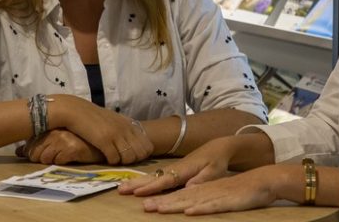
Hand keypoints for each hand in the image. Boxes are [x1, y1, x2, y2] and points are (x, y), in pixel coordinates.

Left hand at [16, 129, 104, 164]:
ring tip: (64, 154)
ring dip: (53, 161)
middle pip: (35, 154)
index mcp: (49, 126)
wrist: (98, 142)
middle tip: (57, 154)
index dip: (34, 153)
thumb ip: (37, 144)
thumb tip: (18, 152)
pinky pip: (58, 162)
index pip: (30, 146)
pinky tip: (71, 156)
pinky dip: (63, 162)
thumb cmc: (75, 140)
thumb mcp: (55, 139)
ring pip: (45, 159)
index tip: (46, 151)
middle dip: (43, 158)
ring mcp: (63, 139)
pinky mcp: (72, 148)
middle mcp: (55, 131)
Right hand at [56, 95, 153, 164]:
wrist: (77, 110)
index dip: (143, 154)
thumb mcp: (114, 118)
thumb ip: (124, 127)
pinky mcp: (104, 141)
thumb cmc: (95, 115)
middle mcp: (125, 130)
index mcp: (129, 124)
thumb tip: (134, 137)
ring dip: (123, 162)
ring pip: (129, 158)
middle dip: (135, 160)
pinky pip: (115, 159)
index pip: (147, 145)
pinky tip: (107, 158)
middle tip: (125, 161)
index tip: (134, 156)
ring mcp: (115, 135)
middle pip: (141, 153)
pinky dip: (112, 162)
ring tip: (116, 160)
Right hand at [119, 136, 235, 195]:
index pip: (166, 180)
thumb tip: (188, 187)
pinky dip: (143, 180)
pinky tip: (134, 184)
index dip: (153, 187)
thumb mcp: (214, 171)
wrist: (217, 147)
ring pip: (152, 176)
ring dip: (136, 181)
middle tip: (120, 189)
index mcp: (185, 169)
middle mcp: (175, 168)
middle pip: (154, 177)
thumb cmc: (216, 161)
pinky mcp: (172, 170)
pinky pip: (155, 176)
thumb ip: (202, 179)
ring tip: (121, 187)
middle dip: (137, 184)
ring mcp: (172, 168)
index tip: (139, 192)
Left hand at [141, 166, 279, 214]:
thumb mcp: (219, 194)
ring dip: (174, 205)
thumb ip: (204, 199)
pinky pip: (212, 205)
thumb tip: (187, 206)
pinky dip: (200, 208)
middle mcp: (206, 191)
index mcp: (203, 189)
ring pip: (192, 201)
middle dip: (162, 202)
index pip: (179, 195)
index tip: (144, 204)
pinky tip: (189, 212)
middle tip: (144, 207)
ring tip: (158, 209)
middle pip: (180, 197)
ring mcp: (216, 195)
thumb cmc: (241, 191)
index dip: (162, 199)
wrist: (263, 181)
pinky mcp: (228, 201)